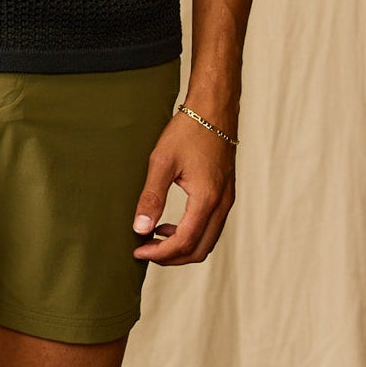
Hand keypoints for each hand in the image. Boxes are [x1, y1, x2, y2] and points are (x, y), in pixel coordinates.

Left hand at [132, 112, 235, 264]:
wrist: (214, 109)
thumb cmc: (188, 131)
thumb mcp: (162, 162)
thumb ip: (151, 197)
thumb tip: (140, 228)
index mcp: (207, 198)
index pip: (184, 242)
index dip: (159, 253)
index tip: (138, 251)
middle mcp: (222, 203)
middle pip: (199, 250)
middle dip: (171, 257)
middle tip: (144, 250)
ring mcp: (227, 200)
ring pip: (207, 241)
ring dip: (181, 247)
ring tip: (153, 238)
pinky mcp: (225, 194)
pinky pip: (211, 227)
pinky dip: (190, 234)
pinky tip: (168, 225)